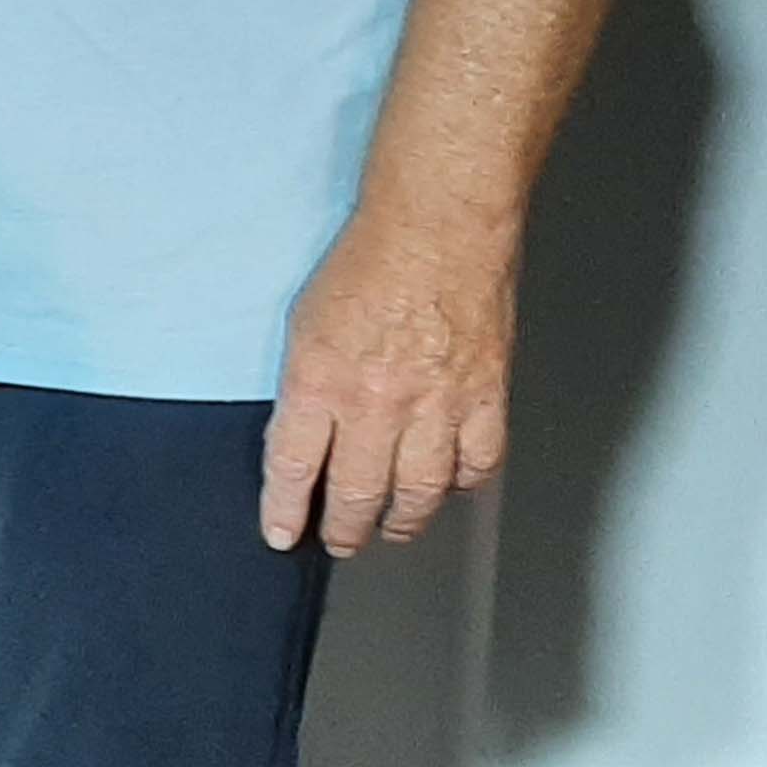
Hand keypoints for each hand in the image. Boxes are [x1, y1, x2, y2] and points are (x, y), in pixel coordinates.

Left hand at [260, 206, 515, 554]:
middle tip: (337, 541)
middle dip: (343, 529)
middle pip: (357, 493)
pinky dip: (461, 483)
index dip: (285, 511)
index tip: (281, 533)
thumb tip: (304, 433)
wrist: (438, 226)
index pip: (294, 468)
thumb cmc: (369, 260)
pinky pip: (477, 463)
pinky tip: (449, 487)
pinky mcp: (486, 397)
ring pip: (419, 493)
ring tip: (389, 528)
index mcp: (320, 381)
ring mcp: (437, 405)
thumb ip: (305, 385)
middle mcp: (377, 403)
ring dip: (400, 520)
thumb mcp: (304, 323)